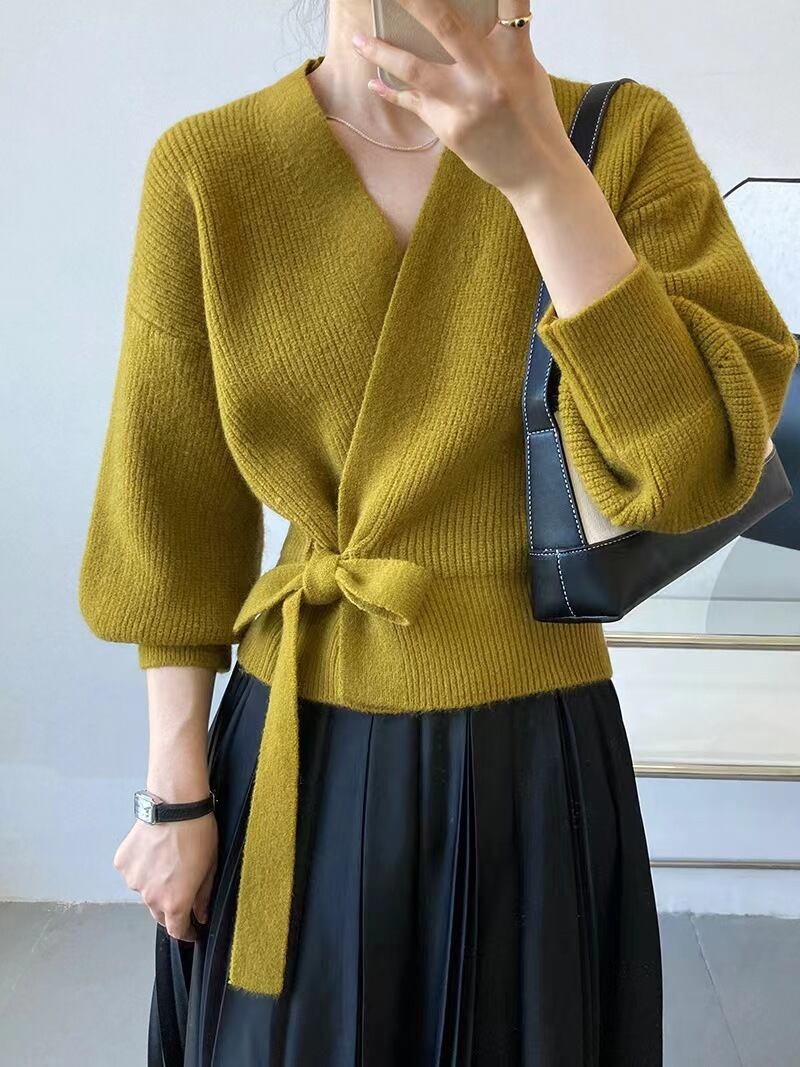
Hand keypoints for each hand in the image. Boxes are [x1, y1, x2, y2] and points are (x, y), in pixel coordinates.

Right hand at [113, 811, 217, 940]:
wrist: (175, 805)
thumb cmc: (197, 832)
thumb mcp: (210, 867)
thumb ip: (204, 897)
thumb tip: (201, 914)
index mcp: (174, 902)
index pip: (176, 930)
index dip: (186, 932)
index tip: (191, 929)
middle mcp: (150, 897)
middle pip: (159, 913)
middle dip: (171, 907)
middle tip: (181, 888)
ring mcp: (134, 880)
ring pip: (145, 891)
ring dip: (155, 884)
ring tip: (167, 860)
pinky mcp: (123, 864)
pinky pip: (134, 872)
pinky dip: (142, 867)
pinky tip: (154, 850)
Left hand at [351, 0, 572, 198]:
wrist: (536, 170)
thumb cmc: (532, 117)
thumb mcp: (526, 70)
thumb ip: (498, 46)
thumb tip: (467, 21)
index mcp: (516, 52)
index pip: (509, 2)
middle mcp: (490, 74)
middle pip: (445, 25)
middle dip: (412, 2)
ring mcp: (467, 103)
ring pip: (415, 69)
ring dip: (381, 52)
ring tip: (358, 41)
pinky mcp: (451, 128)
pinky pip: (414, 103)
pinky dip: (393, 92)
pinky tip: (374, 82)